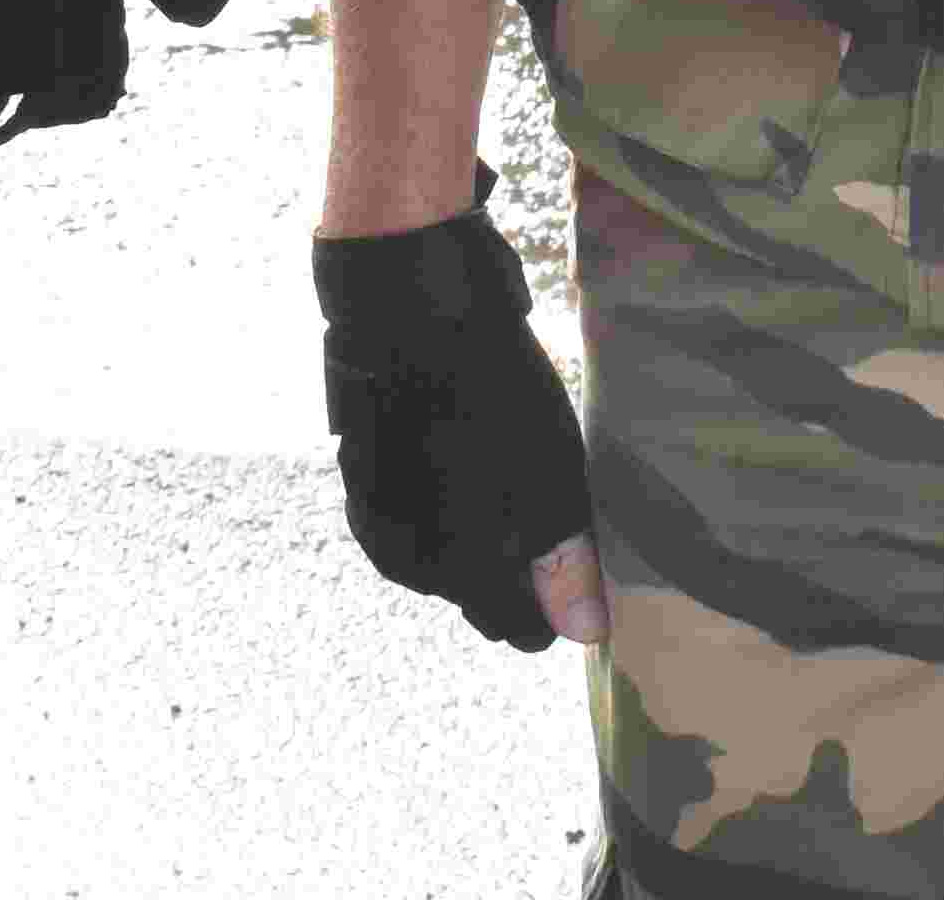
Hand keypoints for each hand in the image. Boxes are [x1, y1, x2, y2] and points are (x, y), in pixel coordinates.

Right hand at [316, 192, 604, 649]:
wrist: (407, 308)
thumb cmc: (492, 388)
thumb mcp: (551, 472)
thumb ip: (565, 561)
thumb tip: (586, 635)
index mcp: (461, 570)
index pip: (520, 631)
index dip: (556, 602)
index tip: (576, 557)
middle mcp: (409, 566)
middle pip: (479, 599)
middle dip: (514, 571)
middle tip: (546, 506)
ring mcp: (376, 526)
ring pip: (442, 562)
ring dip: (472, 536)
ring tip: (504, 471)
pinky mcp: (357, 487)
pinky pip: (412, 524)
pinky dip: (437, 506)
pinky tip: (460, 456)